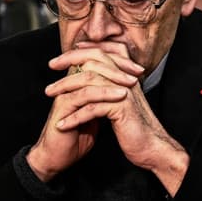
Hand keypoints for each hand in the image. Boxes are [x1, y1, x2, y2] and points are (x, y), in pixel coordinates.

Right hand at [26, 42, 142, 181]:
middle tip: (138, 70)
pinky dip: (105, 93)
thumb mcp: (98, 115)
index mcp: (77, 83)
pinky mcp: (63, 106)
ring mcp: (65, 94)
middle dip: (118, 65)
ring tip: (132, 83)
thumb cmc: (76, 138)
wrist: (58, 157)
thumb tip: (124, 90)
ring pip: (90, 76)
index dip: (118, 62)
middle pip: (93, 62)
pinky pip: (85, 94)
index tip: (139, 68)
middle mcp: (69, 85)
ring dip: (114, 77)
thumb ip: (105, 101)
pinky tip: (121, 96)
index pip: (97, 62)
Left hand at [43, 42, 188, 195]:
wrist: (152, 147)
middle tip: (51, 67)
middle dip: (69, 62)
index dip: (79, 53)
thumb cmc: (135, 128)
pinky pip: (92, 108)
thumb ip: (108, 88)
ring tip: (49, 95)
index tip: (60, 58)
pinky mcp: (121, 109)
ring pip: (89, 81)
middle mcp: (126, 80)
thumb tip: (88, 78)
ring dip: (66, 87)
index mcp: (125, 76)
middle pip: (94, 60)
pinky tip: (62, 124)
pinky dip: (74, 116)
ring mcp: (124, 93)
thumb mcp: (119, 103)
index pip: (101, 54)